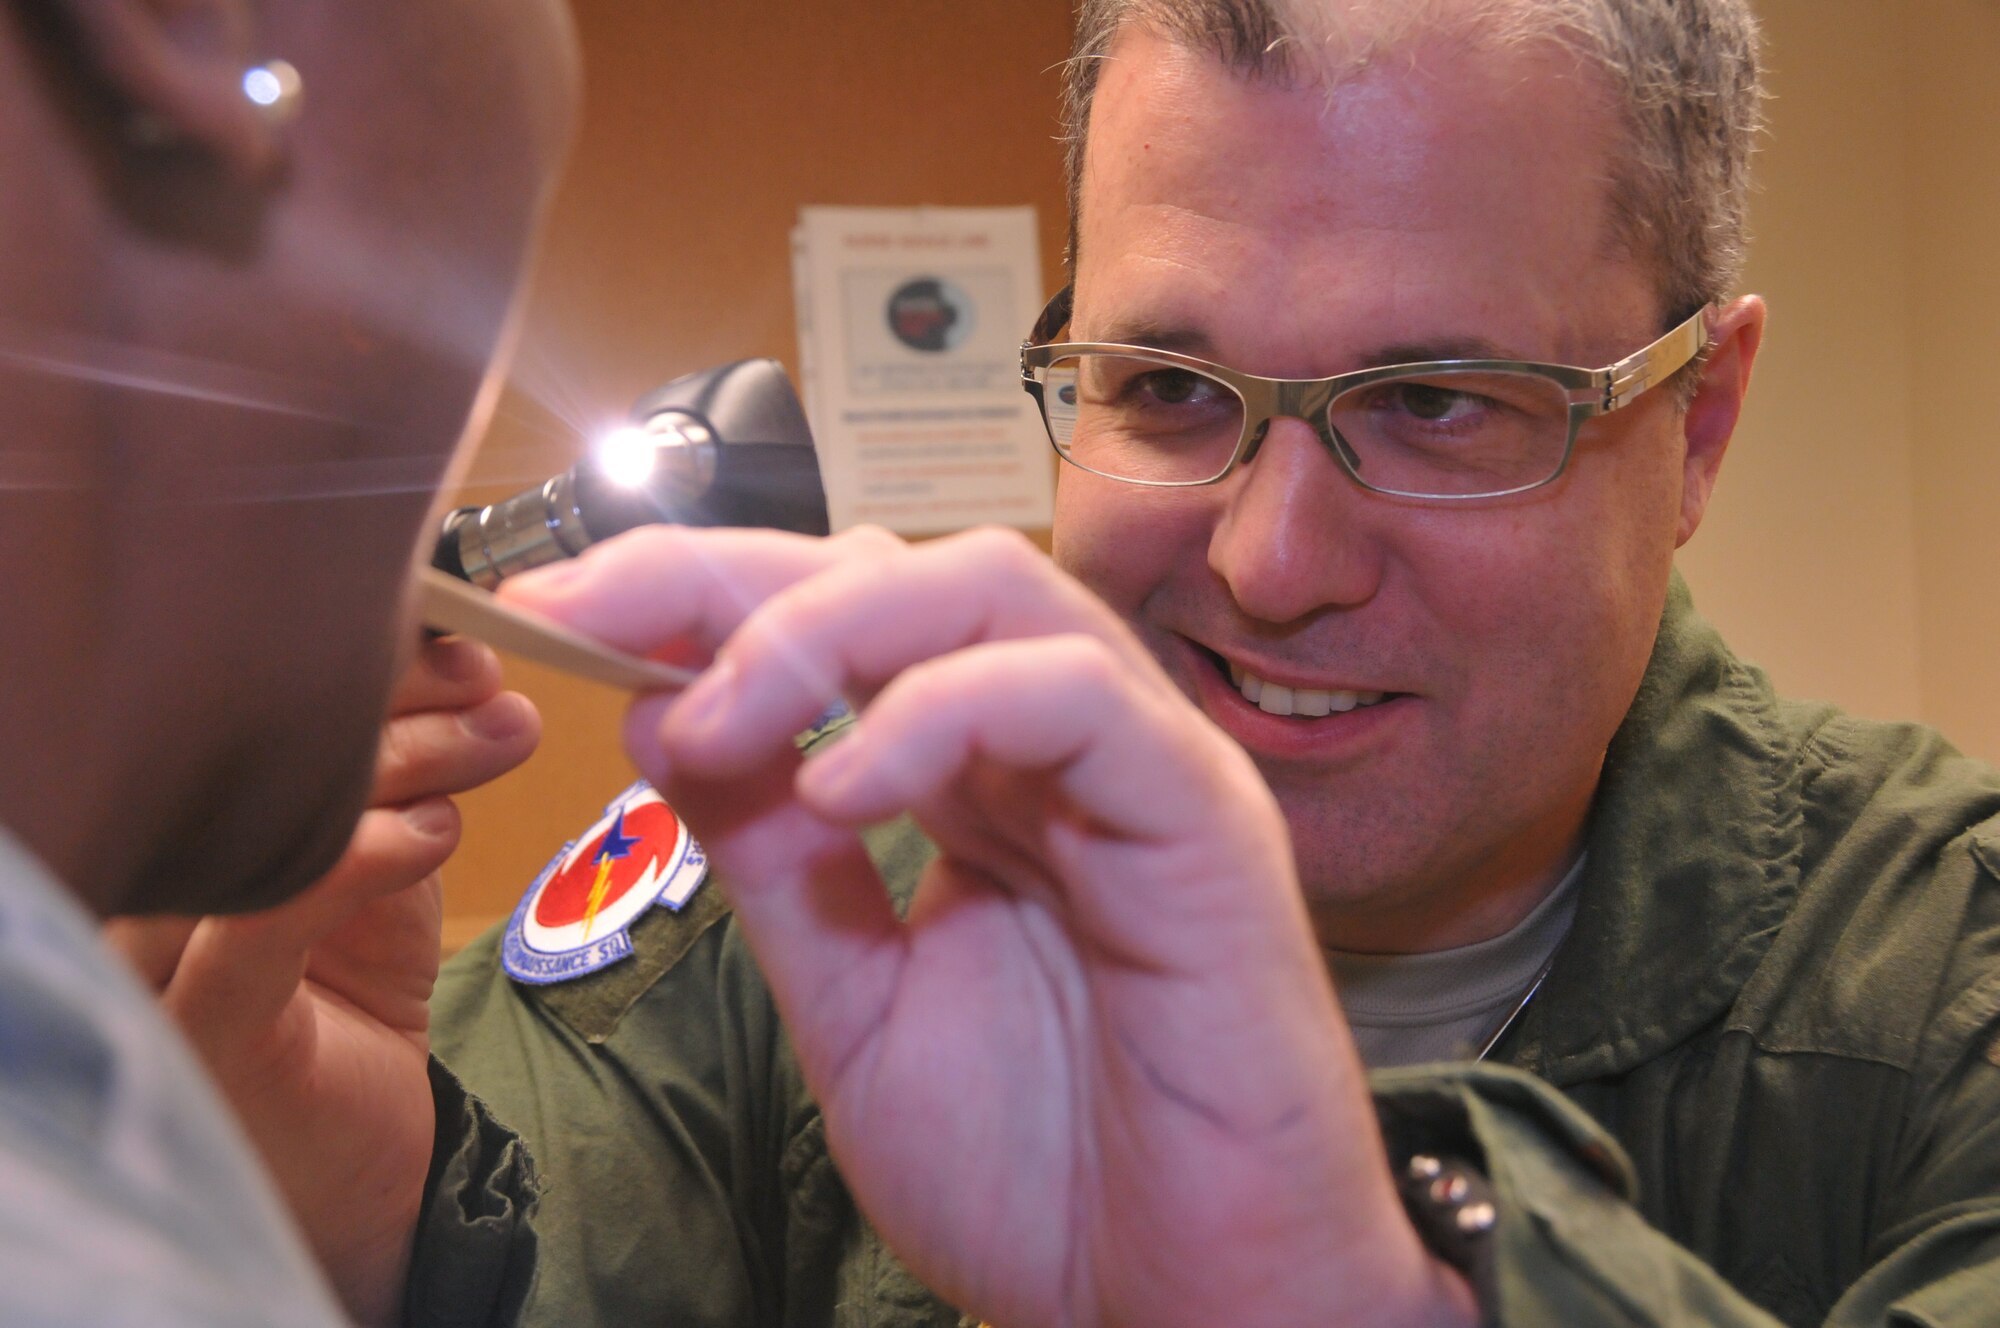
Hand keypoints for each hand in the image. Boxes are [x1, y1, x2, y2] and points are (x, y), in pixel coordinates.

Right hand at [105, 635, 539, 1326]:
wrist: (362, 1166)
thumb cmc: (353, 1004)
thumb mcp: (378, 868)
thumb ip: (398, 777)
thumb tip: (472, 670)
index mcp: (189, 827)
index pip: (249, 710)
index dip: (352, 656)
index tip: (458, 634)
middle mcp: (154, 880)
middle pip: (253, 745)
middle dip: (389, 693)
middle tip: (489, 680)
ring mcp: (158, 958)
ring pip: (269, 813)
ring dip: (401, 757)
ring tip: (496, 735)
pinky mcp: (203, 1029)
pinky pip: (264, 916)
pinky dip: (358, 854)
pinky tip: (430, 831)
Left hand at [507, 526, 1474, 1327]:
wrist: (1180, 1310)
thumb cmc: (1042, 1177)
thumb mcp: (851, 1002)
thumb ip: (772, 861)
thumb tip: (665, 711)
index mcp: (974, 784)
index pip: (834, 622)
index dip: (692, 597)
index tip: (552, 617)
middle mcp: (1051, 750)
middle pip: (896, 570)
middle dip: (725, 579)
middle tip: (587, 620)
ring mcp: (1135, 767)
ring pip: (990, 590)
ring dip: (823, 631)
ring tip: (716, 722)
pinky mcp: (1202, 816)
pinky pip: (1076, 698)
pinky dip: (943, 713)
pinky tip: (842, 793)